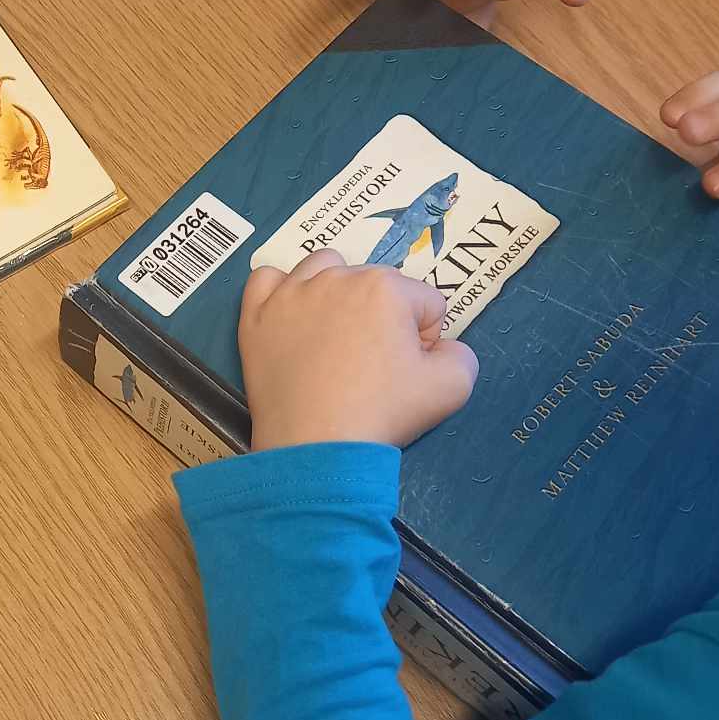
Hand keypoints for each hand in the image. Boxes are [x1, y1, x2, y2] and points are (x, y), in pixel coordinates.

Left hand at [241, 251, 477, 450]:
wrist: (316, 449)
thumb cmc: (381, 415)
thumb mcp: (453, 387)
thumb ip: (461, 354)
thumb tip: (440, 347)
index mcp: (386, 288)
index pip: (425, 303)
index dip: (424, 339)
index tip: (407, 370)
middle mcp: (337, 279)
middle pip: (377, 286)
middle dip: (384, 319)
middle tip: (373, 366)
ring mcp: (291, 294)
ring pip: (324, 269)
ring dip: (337, 294)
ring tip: (337, 339)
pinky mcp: (257, 316)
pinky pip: (267, 279)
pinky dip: (281, 293)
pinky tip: (292, 318)